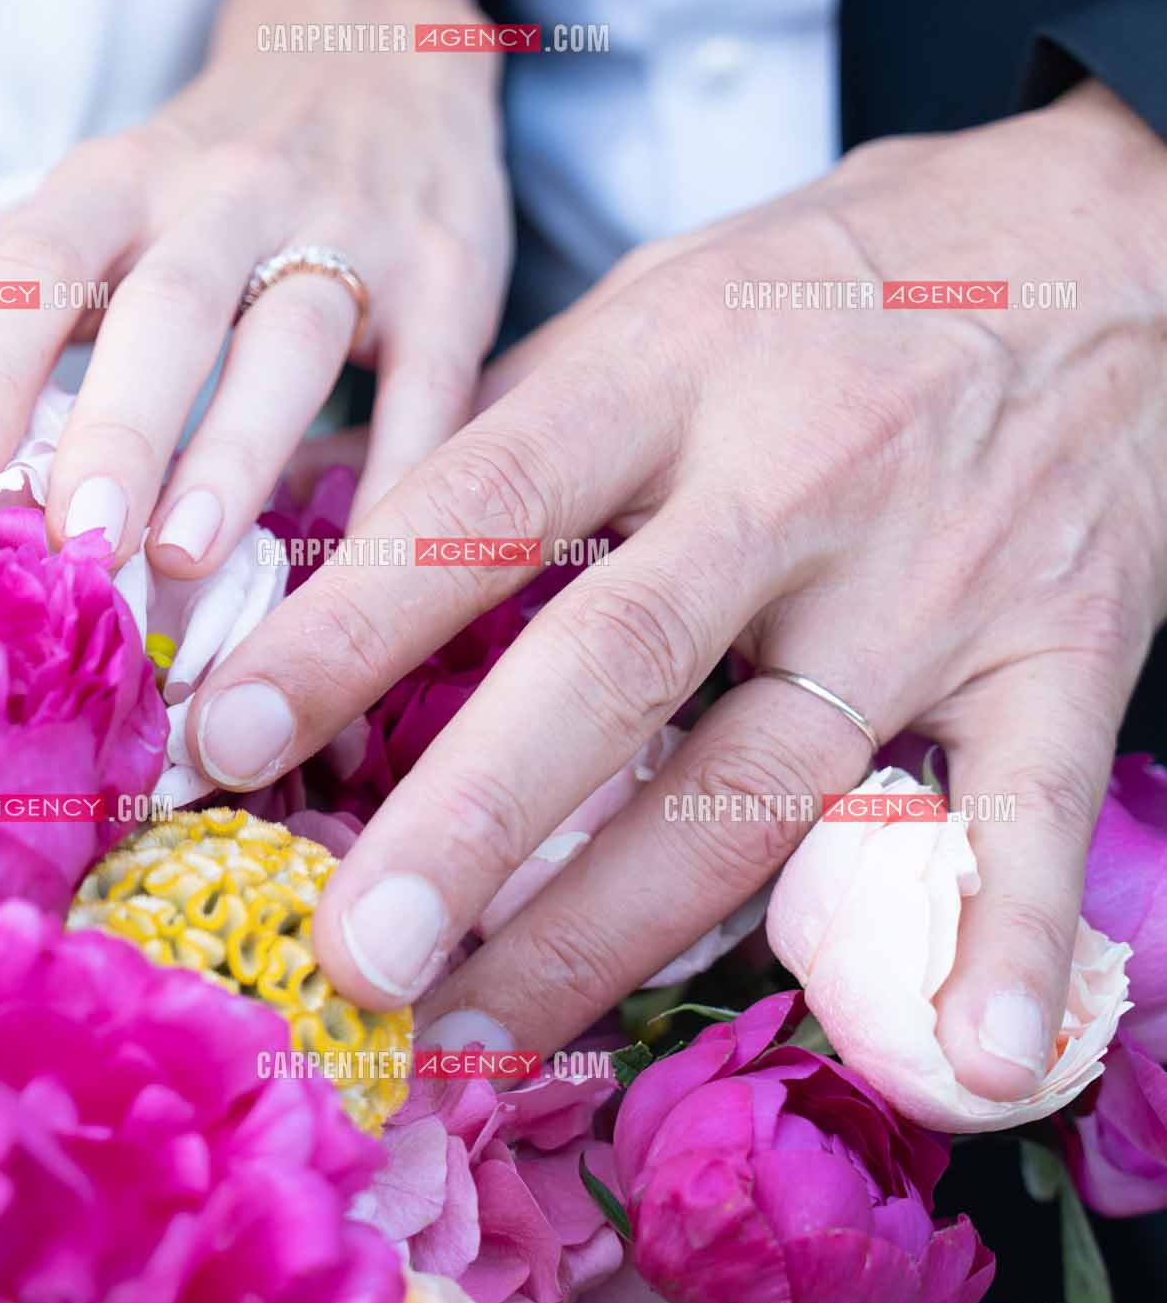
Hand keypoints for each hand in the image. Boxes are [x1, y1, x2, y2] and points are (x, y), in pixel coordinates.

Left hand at [0, 3, 508, 573]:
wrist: (375, 46)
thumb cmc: (204, 173)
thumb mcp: (88, 213)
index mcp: (117, 180)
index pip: (35, 258)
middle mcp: (227, 193)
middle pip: (167, 305)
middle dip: (119, 424)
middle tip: (77, 540)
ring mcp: (351, 228)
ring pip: (293, 340)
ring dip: (238, 450)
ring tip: (185, 556)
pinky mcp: (450, 274)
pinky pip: (428, 382)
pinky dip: (397, 469)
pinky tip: (363, 559)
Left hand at [183, 79, 1166, 1099]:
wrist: (1113, 237)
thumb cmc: (846, 276)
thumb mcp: (666, 292)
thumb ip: (521, 420)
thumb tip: (331, 530)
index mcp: (673, 364)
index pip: (483, 502)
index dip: (345, 628)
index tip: (223, 743)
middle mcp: (795, 475)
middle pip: (612, 662)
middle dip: (468, 819)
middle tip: (350, 953)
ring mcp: (935, 575)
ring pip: (768, 773)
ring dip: (622, 924)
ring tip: (484, 1034)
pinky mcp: (1066, 648)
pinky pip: (1029, 809)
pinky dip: (1005, 939)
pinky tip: (962, 1065)